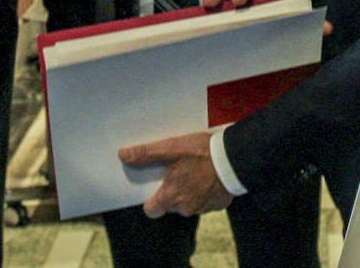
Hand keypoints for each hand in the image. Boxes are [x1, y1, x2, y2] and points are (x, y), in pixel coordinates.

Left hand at [118, 132, 233, 217]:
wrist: (235, 158)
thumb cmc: (203, 153)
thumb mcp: (171, 148)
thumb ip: (147, 154)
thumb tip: (124, 155)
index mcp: (171, 197)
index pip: (151, 210)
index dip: (150, 199)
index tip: (153, 185)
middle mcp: (186, 208)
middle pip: (170, 204)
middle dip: (171, 189)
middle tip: (176, 169)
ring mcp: (203, 208)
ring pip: (188, 202)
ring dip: (188, 189)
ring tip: (194, 169)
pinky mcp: (218, 205)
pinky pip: (204, 201)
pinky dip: (204, 191)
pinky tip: (207, 175)